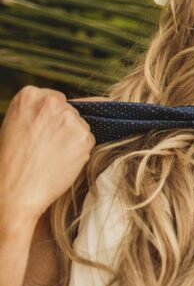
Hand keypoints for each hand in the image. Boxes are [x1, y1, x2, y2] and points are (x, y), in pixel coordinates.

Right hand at [0, 87, 94, 225]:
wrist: (15, 191)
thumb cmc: (12, 161)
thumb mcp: (16, 124)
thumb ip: (38, 112)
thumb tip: (67, 107)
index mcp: (30, 94)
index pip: (55, 99)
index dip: (52, 117)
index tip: (44, 130)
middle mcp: (52, 102)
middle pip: (71, 110)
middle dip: (64, 126)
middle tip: (47, 146)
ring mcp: (70, 119)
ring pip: (81, 125)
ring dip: (73, 138)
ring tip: (51, 155)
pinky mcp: (84, 137)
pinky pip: (88, 140)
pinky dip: (79, 151)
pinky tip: (61, 161)